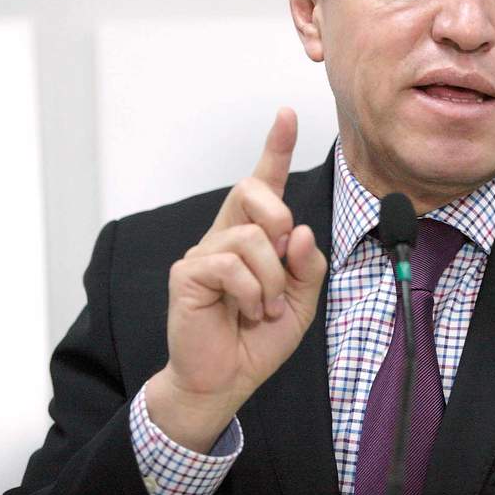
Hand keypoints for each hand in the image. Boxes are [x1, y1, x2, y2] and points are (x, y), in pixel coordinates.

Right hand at [145, 107, 327, 451]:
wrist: (225, 380)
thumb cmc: (258, 338)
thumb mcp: (301, 301)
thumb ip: (308, 266)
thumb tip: (300, 232)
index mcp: (254, 235)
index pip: (264, 183)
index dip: (275, 147)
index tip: (286, 114)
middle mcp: (225, 235)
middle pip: (250, 189)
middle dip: (278, 217)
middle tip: (284, 256)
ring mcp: (203, 253)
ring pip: (250, 237)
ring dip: (271, 279)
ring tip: (263, 307)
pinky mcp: (186, 274)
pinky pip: (230, 266)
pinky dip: (250, 292)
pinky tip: (246, 311)